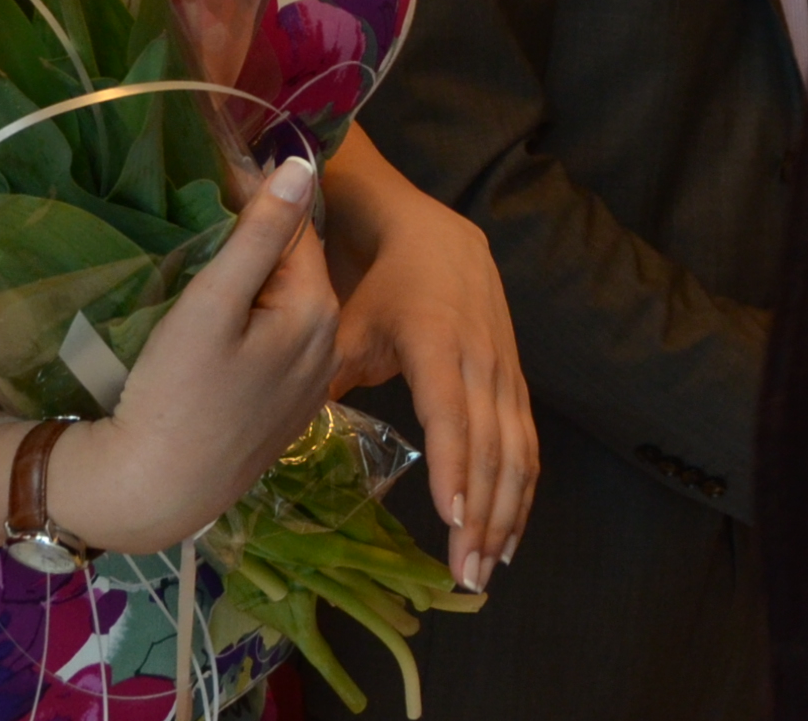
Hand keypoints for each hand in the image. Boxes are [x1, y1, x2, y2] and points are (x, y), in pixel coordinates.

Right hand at [61, 157, 340, 553]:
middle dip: (256, 243)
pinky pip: (274, 348)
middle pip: (293, 269)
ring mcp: (308, 385)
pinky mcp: (283, 413)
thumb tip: (302, 166)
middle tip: (199, 222)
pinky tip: (213, 334)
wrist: (153, 491)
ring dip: (253, 287)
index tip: (214, 177)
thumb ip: (259, 235)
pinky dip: (250, 328)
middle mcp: (328, 346)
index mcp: (318, 311)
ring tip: (202, 272)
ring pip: (284, 309)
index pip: (296, 228)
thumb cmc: (175, 393)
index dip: (255, 199)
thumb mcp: (211, 304)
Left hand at [326, 129, 535, 589]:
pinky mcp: (514, 377)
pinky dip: (523, 490)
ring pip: (516, 450)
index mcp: (435, 339)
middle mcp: (480, 356)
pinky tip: (510, 532)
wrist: (429, 233)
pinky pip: (527, 441)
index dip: (453, 463)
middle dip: (481, 513)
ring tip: (487, 567)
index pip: (450, 410)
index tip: (449, 517)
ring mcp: (504, 367)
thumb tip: (281, 431)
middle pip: (491, 445)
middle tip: (464, 574)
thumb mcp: (341, 320)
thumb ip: (322, 372)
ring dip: (505, 511)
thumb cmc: (375, 281)